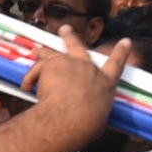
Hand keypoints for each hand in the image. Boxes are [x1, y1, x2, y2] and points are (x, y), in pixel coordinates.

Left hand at [20, 27, 129, 141]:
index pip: (117, 64)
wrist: (74, 115)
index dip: (122, 52)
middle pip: (79, 48)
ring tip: (37, 49)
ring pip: (54, 53)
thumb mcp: (98, 117)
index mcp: (105, 83)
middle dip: (71, 38)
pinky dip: (30, 78)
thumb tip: (89, 119)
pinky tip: (26, 86)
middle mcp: (89, 68)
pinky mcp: (53, 63)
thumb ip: (94, 110)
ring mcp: (71, 63)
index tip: (126, 41)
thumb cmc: (88, 122)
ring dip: (44, 50)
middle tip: (65, 29)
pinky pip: (37, 69)